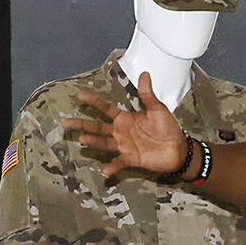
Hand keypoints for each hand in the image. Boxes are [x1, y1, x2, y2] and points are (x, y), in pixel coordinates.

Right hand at [60, 72, 188, 176]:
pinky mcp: (131, 158)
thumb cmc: (168, 128)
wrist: (179, 149)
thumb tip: (145, 74)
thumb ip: (148, 95)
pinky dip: (112, 167)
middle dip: (82, 124)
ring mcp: (124, 145)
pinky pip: (119, 162)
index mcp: (125, 118)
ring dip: (93, 141)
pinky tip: (105, 171)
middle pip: (98, 127)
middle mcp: (120, 131)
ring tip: (82, 139)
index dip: (94, 102)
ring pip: (104, 143)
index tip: (80, 96)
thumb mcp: (159, 109)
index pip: (106, 109)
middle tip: (66, 122)